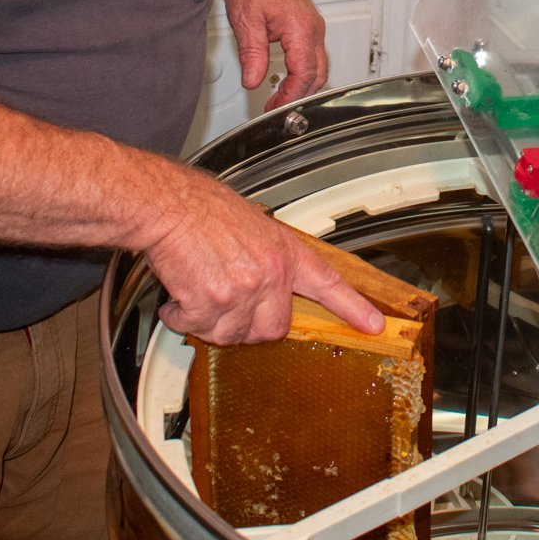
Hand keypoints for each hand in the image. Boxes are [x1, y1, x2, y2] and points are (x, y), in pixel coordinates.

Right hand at [147, 172, 382, 343]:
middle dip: (249, 324)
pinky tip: (179, 296)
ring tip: (198, 290)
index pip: (328, 283)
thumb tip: (269, 281)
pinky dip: (182, 318)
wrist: (166, 205)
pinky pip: (199, 329)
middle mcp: (269, 274)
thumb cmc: (200, 207)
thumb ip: (269, 257)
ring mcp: (241, 291)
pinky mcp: (210, 304)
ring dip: (211, 322)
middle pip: (272, 329)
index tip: (372, 325)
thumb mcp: (254, 224)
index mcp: (284, 252)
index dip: (352, 308)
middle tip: (228, 303)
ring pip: (233, 335)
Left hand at [221, 0, 326, 109]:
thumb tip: (254, 81)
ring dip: (303, 84)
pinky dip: (304, 71)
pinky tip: (287, 77)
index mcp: (301, 27)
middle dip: (298, 95)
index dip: (290, 96)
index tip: (275, 107)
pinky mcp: (308, 24)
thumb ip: (252, 55)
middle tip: (275, 106)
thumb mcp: (246, 20)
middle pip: (317, 74)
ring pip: (318, 65)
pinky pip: (313, 54)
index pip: (304, 74)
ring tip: (280, 95)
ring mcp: (313, 25)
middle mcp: (313, 27)